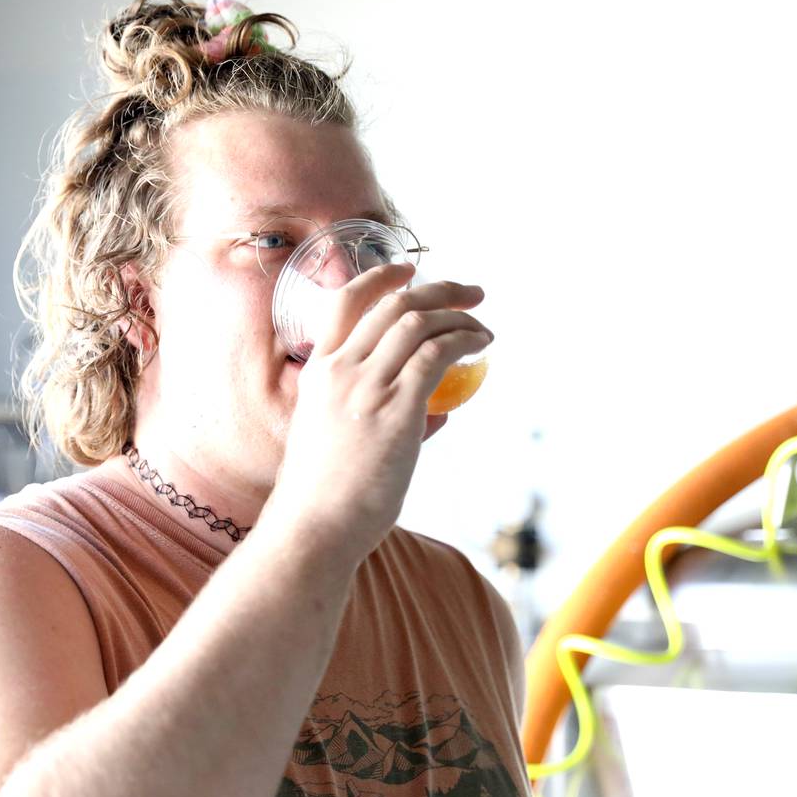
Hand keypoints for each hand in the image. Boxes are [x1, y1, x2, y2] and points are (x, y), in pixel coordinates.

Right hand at [260, 262, 492, 561]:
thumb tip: (434, 413)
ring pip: (418, 323)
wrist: (314, 525)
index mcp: (316, 371)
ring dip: (458, 316)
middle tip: (470, 293)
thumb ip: (372, 414)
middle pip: (392, 304)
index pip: (344, 302)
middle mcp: (339, 369)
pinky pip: (438, 356)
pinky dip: (465, 342)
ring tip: (482, 327)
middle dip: (438, 289)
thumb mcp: (331, 437)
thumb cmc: (323, 494)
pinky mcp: (398, 410)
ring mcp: (366, 387)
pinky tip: (480, 347)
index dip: (379, 278)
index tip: (409, 271)